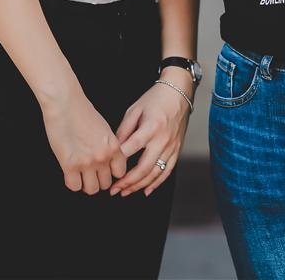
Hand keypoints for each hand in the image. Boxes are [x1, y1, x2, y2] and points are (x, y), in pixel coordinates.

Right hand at [40, 82, 125, 194]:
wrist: (65, 103)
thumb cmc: (82, 111)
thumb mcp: (104, 128)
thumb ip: (108, 146)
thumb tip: (108, 161)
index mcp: (113, 146)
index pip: (120, 172)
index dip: (111, 172)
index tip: (105, 170)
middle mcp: (103, 156)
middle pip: (106, 183)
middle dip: (98, 179)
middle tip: (90, 172)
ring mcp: (86, 163)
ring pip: (91, 189)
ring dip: (86, 183)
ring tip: (80, 174)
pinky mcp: (69, 165)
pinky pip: (74, 186)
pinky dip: (72, 182)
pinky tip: (70, 173)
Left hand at [109, 73, 190, 197]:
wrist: (178, 92)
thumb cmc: (155, 98)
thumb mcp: (135, 109)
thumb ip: (124, 129)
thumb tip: (114, 148)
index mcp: (151, 127)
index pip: (131, 148)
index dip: (118, 160)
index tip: (106, 168)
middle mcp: (163, 140)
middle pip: (144, 167)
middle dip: (127, 182)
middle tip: (114, 189)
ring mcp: (171, 147)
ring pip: (155, 173)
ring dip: (139, 186)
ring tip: (125, 192)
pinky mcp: (177, 150)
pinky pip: (167, 171)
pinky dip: (156, 183)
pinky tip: (146, 190)